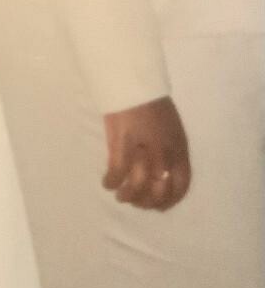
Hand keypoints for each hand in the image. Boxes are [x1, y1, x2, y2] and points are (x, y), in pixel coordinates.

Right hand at [102, 95, 190, 210]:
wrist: (133, 80)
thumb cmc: (150, 102)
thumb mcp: (170, 128)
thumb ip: (169, 150)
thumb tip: (160, 172)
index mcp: (180, 148)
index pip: (181, 185)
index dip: (170, 201)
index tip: (158, 207)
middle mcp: (165, 152)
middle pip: (159, 190)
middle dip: (147, 202)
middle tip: (135, 202)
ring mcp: (144, 148)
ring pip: (138, 185)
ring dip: (128, 195)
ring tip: (120, 195)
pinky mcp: (123, 143)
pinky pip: (117, 171)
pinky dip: (111, 181)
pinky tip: (107, 182)